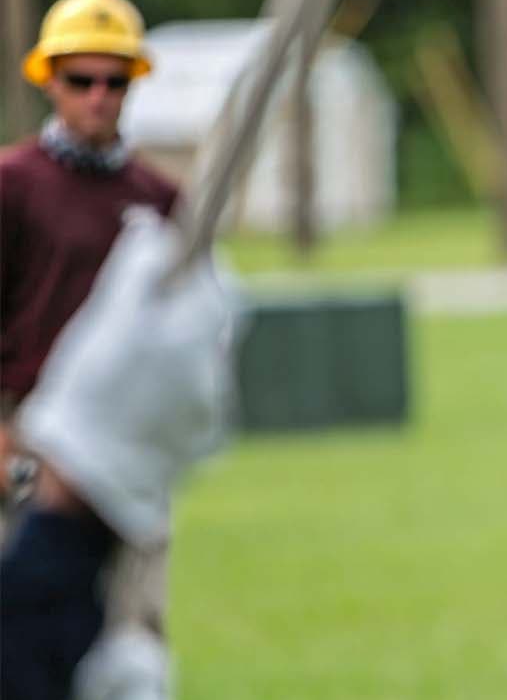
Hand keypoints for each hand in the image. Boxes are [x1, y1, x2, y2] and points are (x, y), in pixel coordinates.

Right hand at [18, 206, 236, 547]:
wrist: (93, 476)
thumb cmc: (91, 389)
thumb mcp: (108, 321)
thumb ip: (137, 271)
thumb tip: (150, 223)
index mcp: (198, 332)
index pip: (221, 282)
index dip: (205, 266)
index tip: (184, 258)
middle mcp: (219, 367)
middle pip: (219, 322)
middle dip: (195, 308)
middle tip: (157, 306)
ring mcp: (218, 403)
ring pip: (208, 359)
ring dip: (185, 351)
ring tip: (137, 363)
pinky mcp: (210, 434)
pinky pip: (201, 397)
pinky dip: (180, 389)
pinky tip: (145, 399)